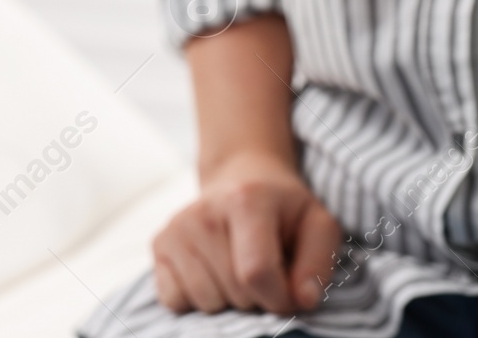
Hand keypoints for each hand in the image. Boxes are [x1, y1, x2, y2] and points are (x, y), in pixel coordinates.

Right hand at [153, 151, 342, 315]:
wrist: (240, 176)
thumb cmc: (282, 207)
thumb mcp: (317, 224)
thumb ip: (318, 263)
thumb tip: (302, 300)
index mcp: (245, 200)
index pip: (256, 273)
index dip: (280, 298)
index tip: (290, 293)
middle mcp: (203, 212)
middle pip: (235, 292)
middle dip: (258, 297)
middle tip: (264, 269)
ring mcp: (176, 228)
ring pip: (206, 301)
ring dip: (229, 300)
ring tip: (237, 268)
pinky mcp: (158, 243)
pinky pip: (175, 301)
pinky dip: (197, 299)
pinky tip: (211, 273)